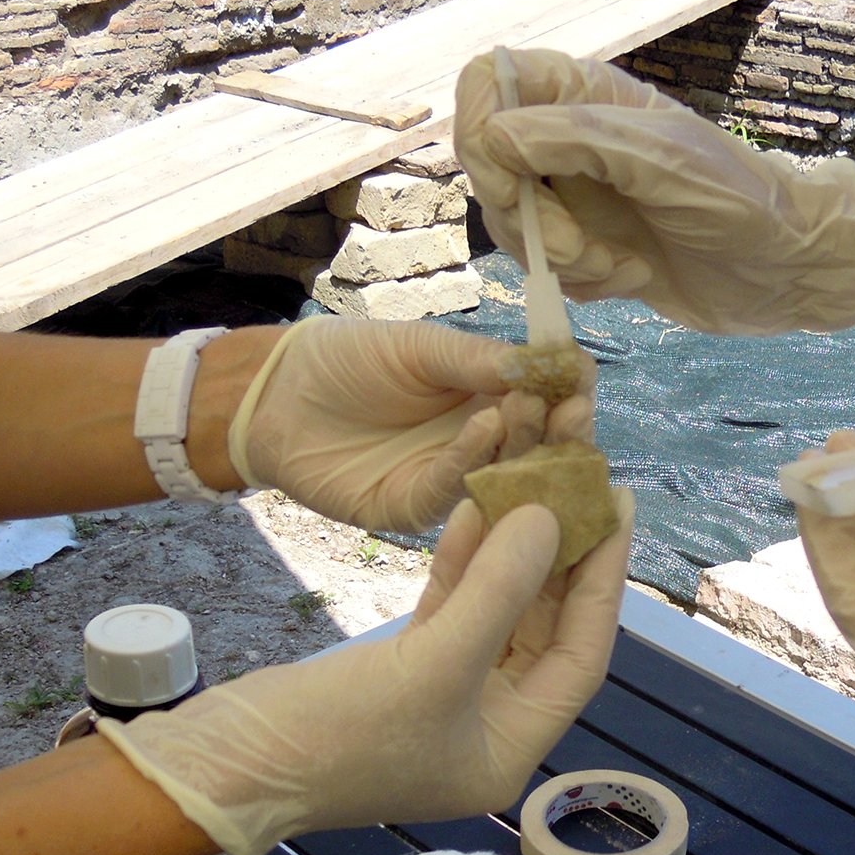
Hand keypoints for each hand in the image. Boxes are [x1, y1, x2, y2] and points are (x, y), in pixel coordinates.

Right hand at [97, 489, 634, 854]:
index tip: (618, 508)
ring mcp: (445, 699)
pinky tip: (478, 505)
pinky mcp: (402, 672)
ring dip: (514, 551)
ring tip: (540, 479)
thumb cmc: (338, 735)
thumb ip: (498, 590)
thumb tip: (551, 519)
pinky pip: (452, 609)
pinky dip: (463, 563)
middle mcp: (489, 727)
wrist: (224, 766)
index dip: (602, 581)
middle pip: (544, 630)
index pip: (581, 655)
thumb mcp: (432, 663)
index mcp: (512, 749)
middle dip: (564, 559)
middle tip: (587, 483)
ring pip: (497, 613)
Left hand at [225, 315, 595, 531]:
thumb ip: (477, 360)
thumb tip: (543, 363)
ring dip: (524, 442)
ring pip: (504, 471)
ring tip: (535, 411)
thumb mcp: (419, 346)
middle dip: (560, 425)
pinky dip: (473, 457)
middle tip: (574, 409)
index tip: (581, 380)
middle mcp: (480, 442)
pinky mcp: (415, 507)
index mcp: (488, 397)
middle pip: (537, 444)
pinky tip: (485, 427)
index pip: (545, 399)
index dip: (566, 390)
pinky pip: (454, 487)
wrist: (274, 394)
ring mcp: (450, 478)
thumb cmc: (345, 359)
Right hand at [453, 49, 854, 336]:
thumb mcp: (658, 161)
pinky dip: (585, 282)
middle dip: (532, 221)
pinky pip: (547, 267)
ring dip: (563, 259)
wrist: (788, 270)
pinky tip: (634, 276)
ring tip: (624, 265)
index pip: (487, 84)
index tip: (517, 186)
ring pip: (515, 227)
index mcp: (582, 94)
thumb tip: (494, 136)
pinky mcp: (590, 246)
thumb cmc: (737, 202)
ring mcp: (577, 194)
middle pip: (491, 167)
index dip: (483, 137)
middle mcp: (570, 138)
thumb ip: (574, 139)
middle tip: (587, 248)